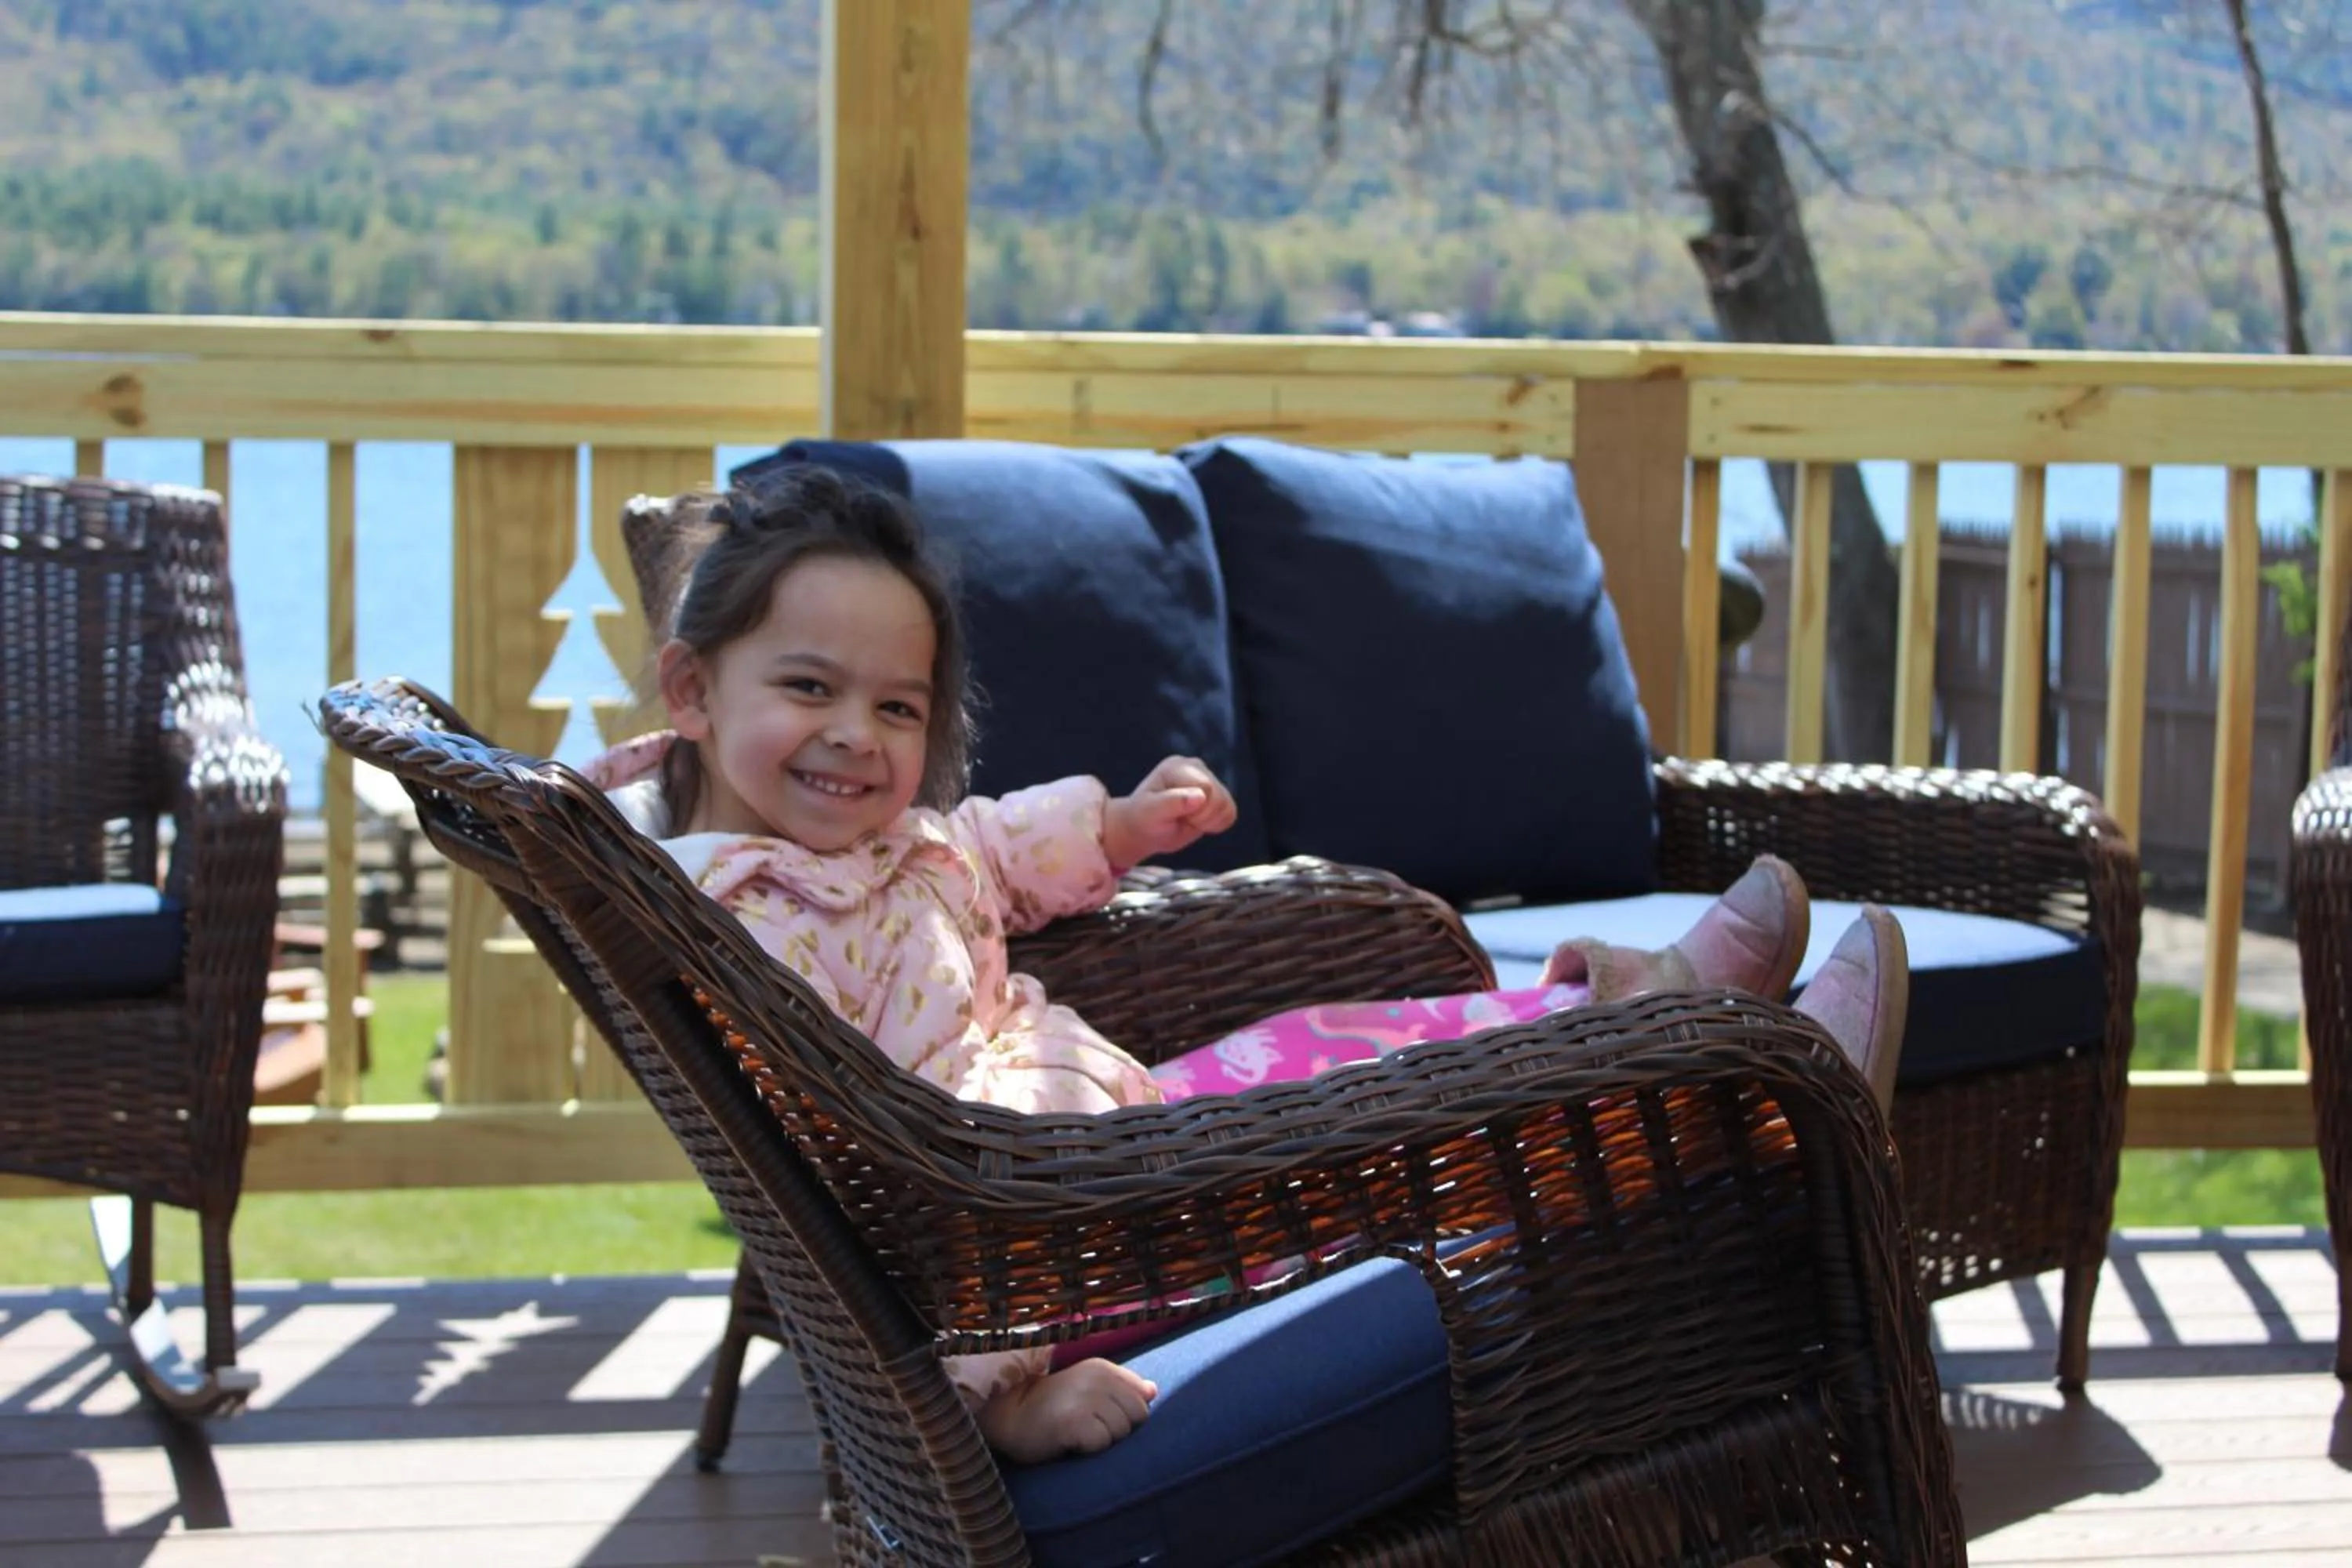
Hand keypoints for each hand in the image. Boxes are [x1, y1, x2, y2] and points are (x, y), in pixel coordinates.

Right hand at [977, 1359, 1157, 1464]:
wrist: (1010, 1416)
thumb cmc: (1054, 1406)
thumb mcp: (1090, 1388)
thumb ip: (1123, 1388)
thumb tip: (1153, 1391)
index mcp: (1103, 1368)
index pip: (1142, 1398)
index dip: (1127, 1414)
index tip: (1101, 1415)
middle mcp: (1096, 1377)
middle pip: (1138, 1416)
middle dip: (1119, 1428)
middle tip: (1089, 1426)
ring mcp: (1084, 1398)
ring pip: (1121, 1432)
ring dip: (1102, 1439)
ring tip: (1078, 1432)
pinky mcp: (1072, 1421)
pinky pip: (1101, 1444)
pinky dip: (1088, 1448)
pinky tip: (1069, 1441)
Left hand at [1102, 755, 1238, 867]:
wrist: (1145, 829)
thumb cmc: (1144, 819)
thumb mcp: (1151, 813)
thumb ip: (1173, 802)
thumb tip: (1201, 796)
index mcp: (1178, 767)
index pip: (1206, 787)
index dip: (1196, 810)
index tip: (1175, 815)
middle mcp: (1196, 768)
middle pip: (1219, 796)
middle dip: (1202, 817)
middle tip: (1181, 818)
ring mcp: (1208, 780)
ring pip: (1227, 805)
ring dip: (1209, 821)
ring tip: (1187, 819)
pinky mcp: (1216, 795)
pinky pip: (1230, 813)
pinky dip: (1216, 824)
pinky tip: (1198, 822)